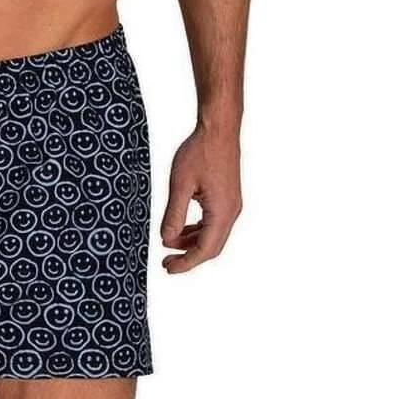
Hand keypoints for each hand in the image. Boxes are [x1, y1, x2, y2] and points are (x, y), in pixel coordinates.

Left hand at [160, 123, 242, 272]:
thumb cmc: (200, 152)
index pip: (204, 250)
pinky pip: (214, 222)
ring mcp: (232, 205)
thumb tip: (167, 239)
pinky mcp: (228, 197)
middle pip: (211, 247)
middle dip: (188, 257)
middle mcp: (231, 213)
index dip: (185, 263)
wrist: (219, 129)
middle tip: (166, 263)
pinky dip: (198, 229)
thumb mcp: (180, 183)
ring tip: (169, 243)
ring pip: (213, 235)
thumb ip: (174, 214)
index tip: (168, 268)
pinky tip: (182, 227)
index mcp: (222, 213)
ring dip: (192, 242)